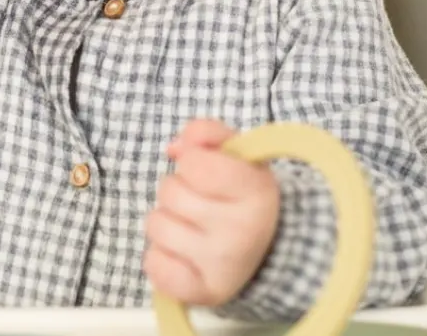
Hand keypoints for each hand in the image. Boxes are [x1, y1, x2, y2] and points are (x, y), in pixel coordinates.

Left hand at [144, 119, 279, 306]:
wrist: (272, 249)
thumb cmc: (244, 193)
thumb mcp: (237, 153)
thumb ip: (205, 134)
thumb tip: (175, 147)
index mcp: (254, 189)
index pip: (193, 163)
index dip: (192, 161)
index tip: (206, 171)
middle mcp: (241, 229)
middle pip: (169, 192)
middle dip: (178, 190)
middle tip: (201, 200)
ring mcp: (222, 264)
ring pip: (156, 225)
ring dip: (168, 221)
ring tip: (193, 226)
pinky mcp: (204, 291)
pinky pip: (154, 265)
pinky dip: (160, 257)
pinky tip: (183, 253)